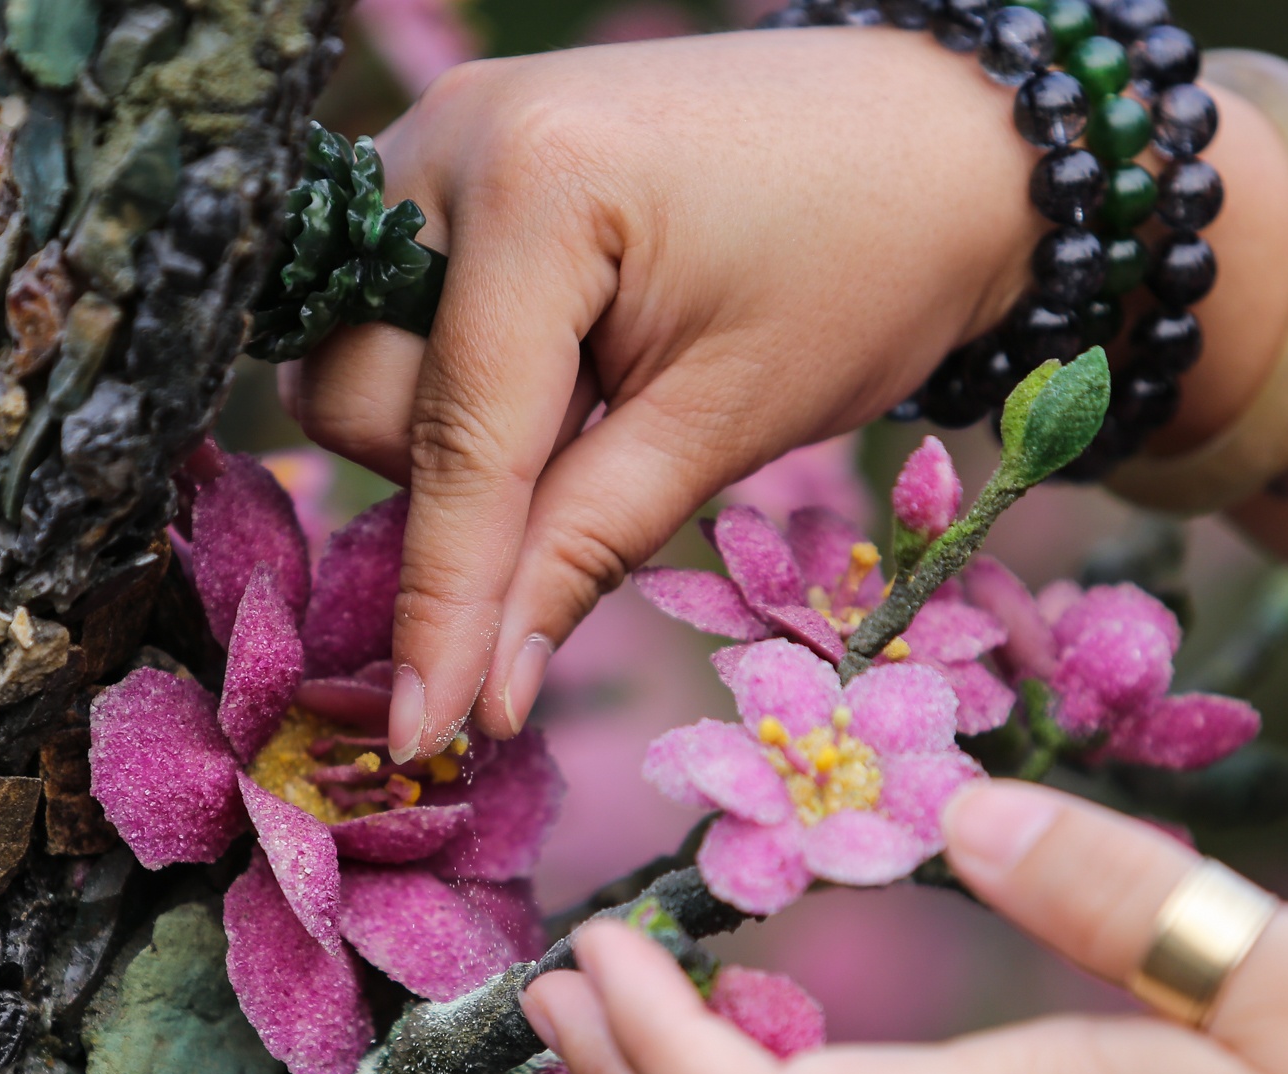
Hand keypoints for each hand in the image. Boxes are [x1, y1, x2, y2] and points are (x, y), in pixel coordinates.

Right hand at [283, 29, 1041, 760]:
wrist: (933, 136)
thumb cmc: (866, 263)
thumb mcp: (725, 424)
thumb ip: (582, 551)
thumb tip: (481, 698)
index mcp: (536, 183)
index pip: (457, 442)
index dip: (443, 603)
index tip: (422, 729)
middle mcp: (453, 134)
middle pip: (354, 391)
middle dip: (448, 476)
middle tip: (589, 462)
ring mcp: (441, 130)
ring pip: (356, 352)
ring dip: (444, 423)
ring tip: (585, 401)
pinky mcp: (452, 149)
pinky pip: (393, 305)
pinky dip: (455, 371)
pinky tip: (556, 366)